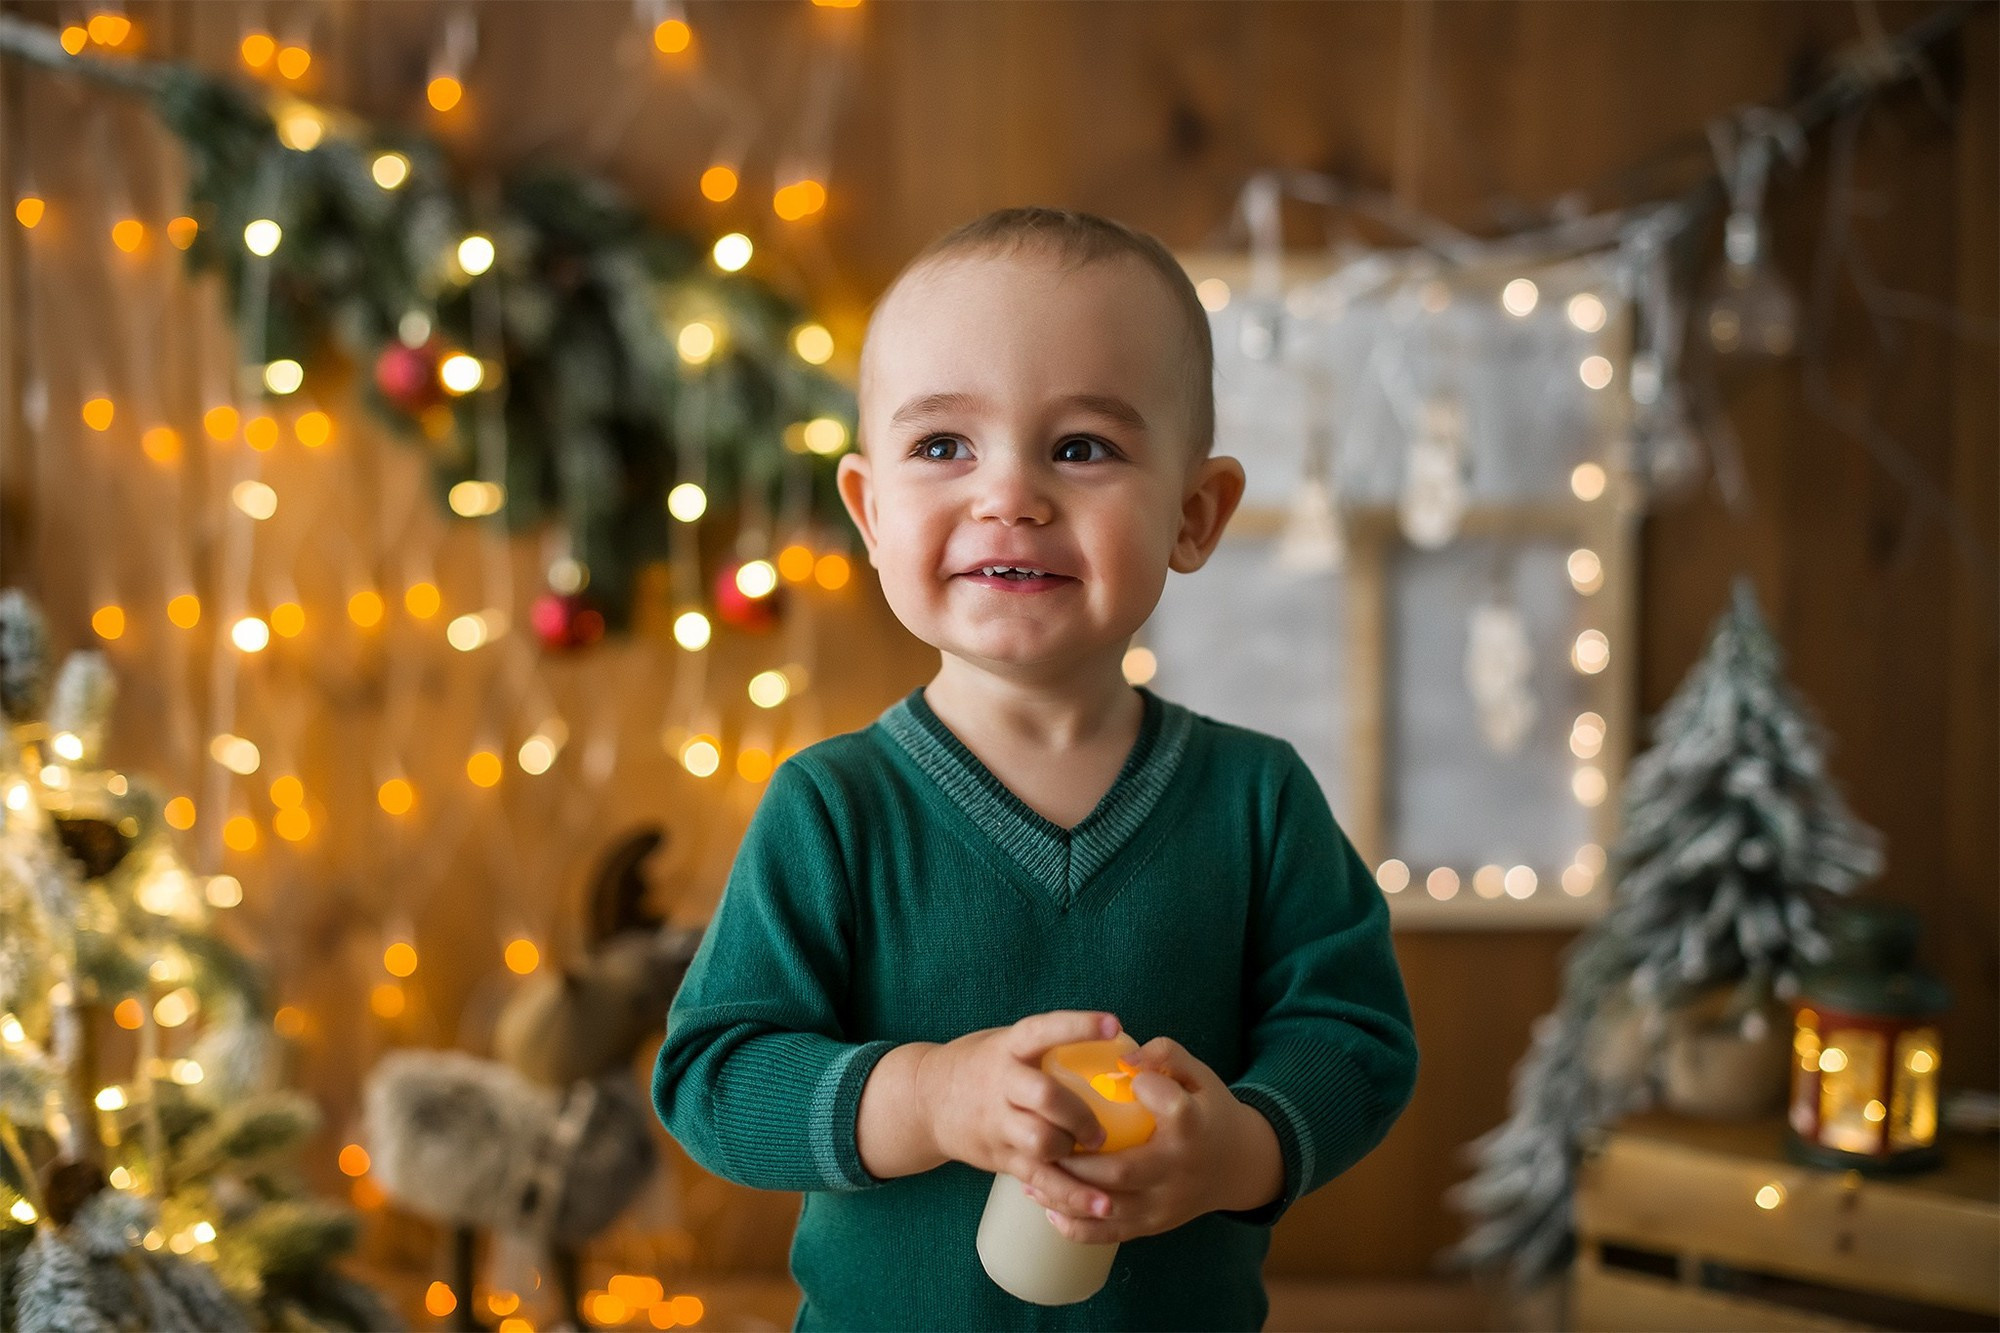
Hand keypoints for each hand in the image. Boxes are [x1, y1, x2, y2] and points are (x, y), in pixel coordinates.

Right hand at [915, 1011, 1122, 1222]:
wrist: (924, 1102)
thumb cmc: (980, 1066)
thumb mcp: (1004, 1043)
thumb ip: (1045, 1046)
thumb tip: (1117, 1047)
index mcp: (1007, 1048)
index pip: (1042, 1031)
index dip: (1078, 1027)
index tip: (1113, 1024)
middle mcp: (1000, 1084)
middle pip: (1045, 1096)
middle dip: (1081, 1113)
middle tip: (1101, 1126)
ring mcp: (997, 1123)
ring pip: (1041, 1141)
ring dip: (1075, 1150)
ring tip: (1092, 1152)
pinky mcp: (1000, 1157)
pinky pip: (1040, 1179)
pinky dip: (1073, 1195)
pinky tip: (1102, 1204)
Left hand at [1024, 1036, 1279, 1243]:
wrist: (1236, 1165)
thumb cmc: (1206, 1109)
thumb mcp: (1197, 1074)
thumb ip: (1165, 1053)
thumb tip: (1123, 1057)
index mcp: (1194, 1126)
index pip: (1167, 1106)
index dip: (1141, 1086)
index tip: (1118, 1072)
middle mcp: (1179, 1170)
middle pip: (1120, 1170)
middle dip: (1074, 1160)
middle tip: (1041, 1139)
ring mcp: (1165, 1204)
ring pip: (1107, 1208)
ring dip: (1064, 1194)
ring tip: (1031, 1173)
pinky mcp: (1154, 1226)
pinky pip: (1108, 1233)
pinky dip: (1074, 1226)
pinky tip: (1047, 1205)